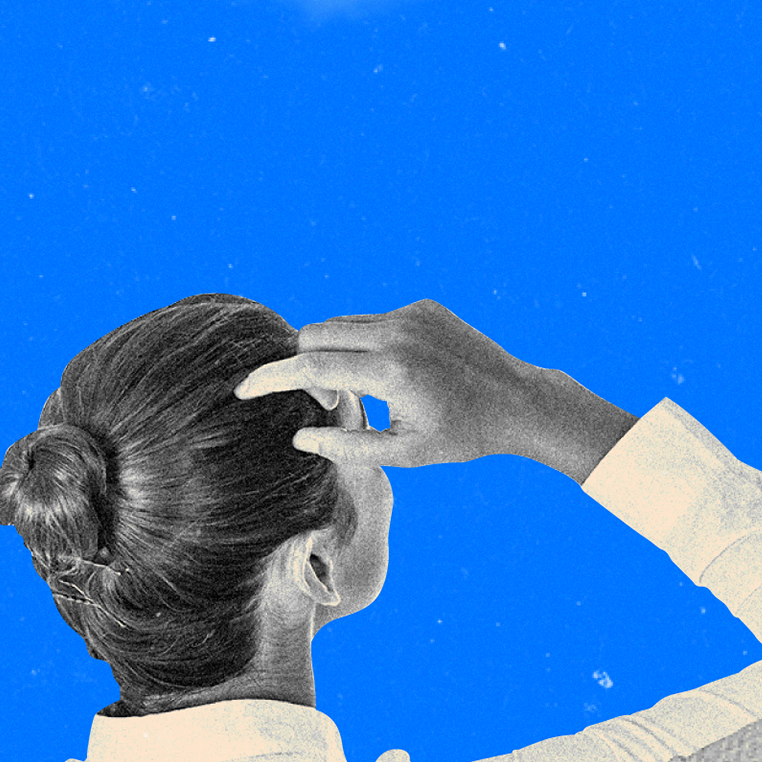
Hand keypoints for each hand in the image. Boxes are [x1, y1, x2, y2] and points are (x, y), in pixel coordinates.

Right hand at [236, 300, 636, 482]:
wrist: (519, 400)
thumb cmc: (462, 436)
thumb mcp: (403, 454)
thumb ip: (346, 446)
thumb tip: (300, 436)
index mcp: (391, 371)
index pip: (311, 367)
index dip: (271, 377)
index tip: (242, 389)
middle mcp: (399, 332)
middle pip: (317, 334)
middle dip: (302, 365)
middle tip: (327, 404)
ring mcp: (413, 314)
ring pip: (344, 323)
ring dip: (333, 353)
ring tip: (361, 393)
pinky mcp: (425, 307)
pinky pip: (374, 320)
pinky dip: (364, 343)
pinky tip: (393, 375)